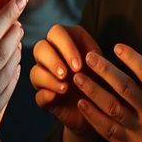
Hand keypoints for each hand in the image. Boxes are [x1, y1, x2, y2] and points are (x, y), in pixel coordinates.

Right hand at [31, 23, 102, 137]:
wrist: (105, 108)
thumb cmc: (105, 81)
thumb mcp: (106, 67)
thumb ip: (98, 59)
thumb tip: (90, 56)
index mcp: (68, 43)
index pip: (56, 32)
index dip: (65, 46)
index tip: (79, 64)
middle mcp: (53, 56)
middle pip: (40, 48)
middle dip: (52, 60)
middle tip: (66, 74)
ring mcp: (47, 77)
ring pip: (35, 71)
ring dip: (48, 78)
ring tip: (64, 88)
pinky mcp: (47, 97)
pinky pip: (38, 95)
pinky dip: (45, 95)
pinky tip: (54, 97)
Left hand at [74, 36, 141, 141]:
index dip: (130, 57)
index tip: (116, 47)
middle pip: (124, 88)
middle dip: (104, 71)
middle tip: (88, 58)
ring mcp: (141, 134)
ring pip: (112, 110)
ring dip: (93, 92)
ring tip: (78, 78)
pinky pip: (108, 131)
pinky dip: (93, 117)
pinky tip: (82, 104)